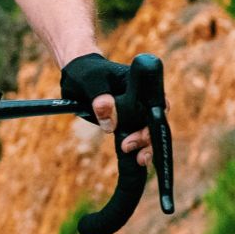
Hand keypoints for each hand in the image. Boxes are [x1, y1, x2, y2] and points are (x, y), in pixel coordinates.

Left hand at [60, 52, 153, 169]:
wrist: (77, 77)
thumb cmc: (86, 73)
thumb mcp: (91, 82)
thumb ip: (100, 98)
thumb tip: (110, 121)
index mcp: (139, 85)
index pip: (156, 101)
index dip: (157, 116)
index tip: (148, 128)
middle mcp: (141, 100)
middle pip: (154, 121)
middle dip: (148, 136)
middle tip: (130, 145)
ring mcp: (134, 113)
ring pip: (147, 132)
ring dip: (146, 147)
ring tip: (141, 160)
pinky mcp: (124, 124)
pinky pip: (134, 138)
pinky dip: (136, 149)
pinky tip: (135, 160)